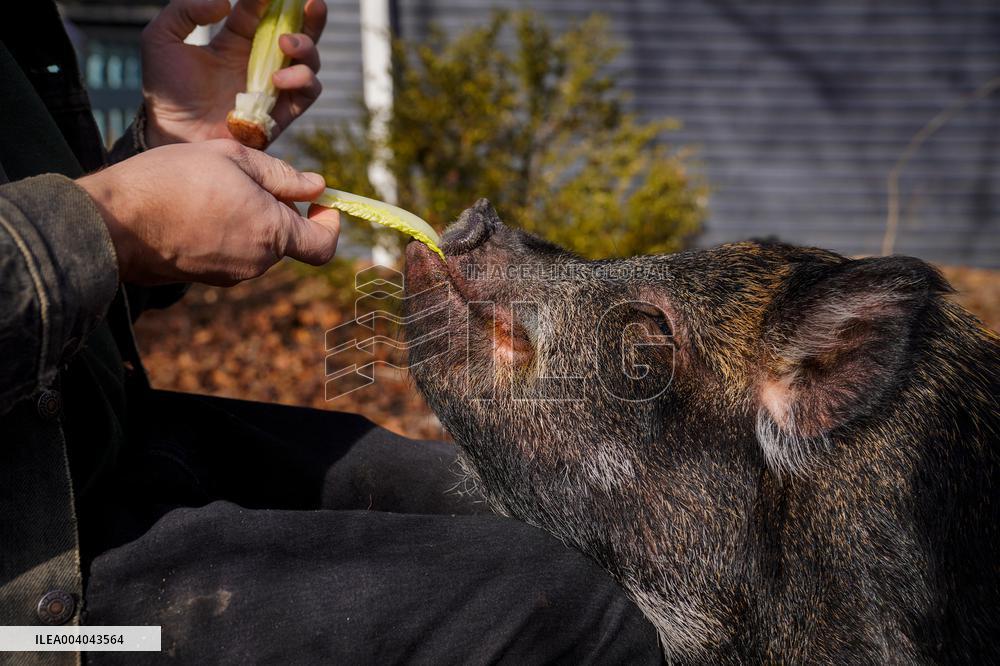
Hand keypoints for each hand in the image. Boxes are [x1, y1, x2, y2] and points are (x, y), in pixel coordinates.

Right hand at [78, 140, 339, 284]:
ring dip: (249, 218)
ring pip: (258, 244)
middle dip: (278, 209)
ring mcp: (230, 275)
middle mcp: (257, 262)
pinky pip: (231, 254)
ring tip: (210, 188)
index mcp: (271, 233)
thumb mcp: (231, 158)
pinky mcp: (206, 279)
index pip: (324, 246)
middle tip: (244, 176)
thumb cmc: (170, 181)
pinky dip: (227, 231)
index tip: (319, 202)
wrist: (111, 223)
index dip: (330, 224)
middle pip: (287, 239)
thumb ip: (281, 175)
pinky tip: (194, 208)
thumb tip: (316, 186)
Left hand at [140, 0, 326, 147]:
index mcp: (236, 41)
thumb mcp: (161, 38)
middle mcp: (260, 62)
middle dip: (311, 16)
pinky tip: (276, 79)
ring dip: (306, 46)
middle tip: (312, 2)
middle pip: (299, 32)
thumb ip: (186, 10)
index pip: (263, 11)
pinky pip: (308, 92)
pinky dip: (301, 80)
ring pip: (310, 60)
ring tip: (285, 44)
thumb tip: (225, 2)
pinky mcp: (282, 113)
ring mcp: (274, 87)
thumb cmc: (166, 91)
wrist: (174, 134)